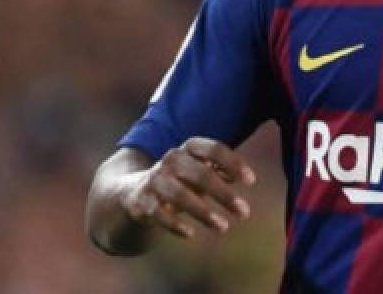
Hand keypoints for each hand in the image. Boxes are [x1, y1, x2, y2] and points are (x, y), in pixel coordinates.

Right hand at [121, 137, 255, 239]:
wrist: (131, 191)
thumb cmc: (179, 180)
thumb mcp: (200, 172)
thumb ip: (220, 172)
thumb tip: (239, 178)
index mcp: (188, 148)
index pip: (214, 149)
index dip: (233, 163)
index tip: (251, 181)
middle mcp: (171, 160)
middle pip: (200, 174)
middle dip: (224, 195)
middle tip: (244, 212)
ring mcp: (154, 179)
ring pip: (180, 195)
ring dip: (203, 212)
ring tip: (223, 227)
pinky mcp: (140, 201)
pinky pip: (158, 213)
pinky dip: (174, 224)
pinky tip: (190, 234)